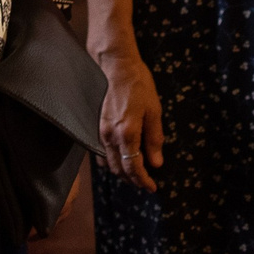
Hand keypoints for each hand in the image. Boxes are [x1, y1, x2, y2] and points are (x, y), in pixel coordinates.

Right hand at [93, 42, 164, 192]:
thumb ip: (154, 139)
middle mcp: (110, 136)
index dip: (142, 181)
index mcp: (127, 133)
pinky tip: (120, 157)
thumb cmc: (138, 84)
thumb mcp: (154, 111)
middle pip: (118, 169)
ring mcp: (101, 131)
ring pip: (108, 162)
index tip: (152, 187)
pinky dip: (111, 160)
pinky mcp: (97, 125)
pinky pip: (101, 151)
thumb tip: (156, 163)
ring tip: (133, 173)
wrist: (116, 66)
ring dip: (120, 172)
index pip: (133, 168)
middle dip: (132, 180)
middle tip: (144, 183)